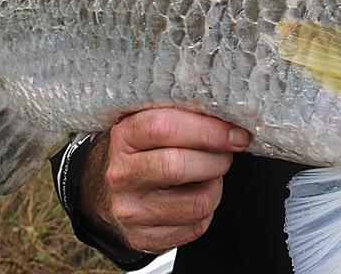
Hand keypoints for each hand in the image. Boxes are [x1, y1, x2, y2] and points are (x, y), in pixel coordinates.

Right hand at [78, 108, 251, 253]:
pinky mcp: (143, 238)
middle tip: (225, 152)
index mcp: (123, 137)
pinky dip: (207, 210)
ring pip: (196, 202)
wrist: (106, 193)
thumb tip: (229, 103)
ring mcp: (131, 210)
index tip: (235, 132)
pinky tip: (195, 195)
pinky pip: (195, 227)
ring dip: (215, 186)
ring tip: (209, 174)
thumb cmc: (143, 150)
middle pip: (178, 166)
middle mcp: (121, 175)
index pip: (164, 127)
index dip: (208, 129)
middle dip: (216, 158)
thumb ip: (182, 110)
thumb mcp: (150, 121)